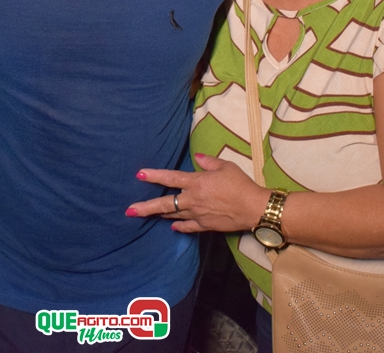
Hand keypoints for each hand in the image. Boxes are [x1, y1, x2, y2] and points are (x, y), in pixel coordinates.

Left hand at [126, 154, 269, 233]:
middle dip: (146, 207)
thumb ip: (208, 162)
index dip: (154, 176)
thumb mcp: (225, 166)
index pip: (170, 177)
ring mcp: (197, 214)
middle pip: (165, 203)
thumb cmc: (240, 184)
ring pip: (173, 215)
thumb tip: (197, 157)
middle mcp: (193, 199)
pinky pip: (188, 227)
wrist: (253, 208)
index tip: (139, 174)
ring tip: (146, 214)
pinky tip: (172, 227)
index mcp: (196, 182)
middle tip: (129, 211)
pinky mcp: (205, 225)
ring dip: (159, 215)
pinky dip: (179, 226)